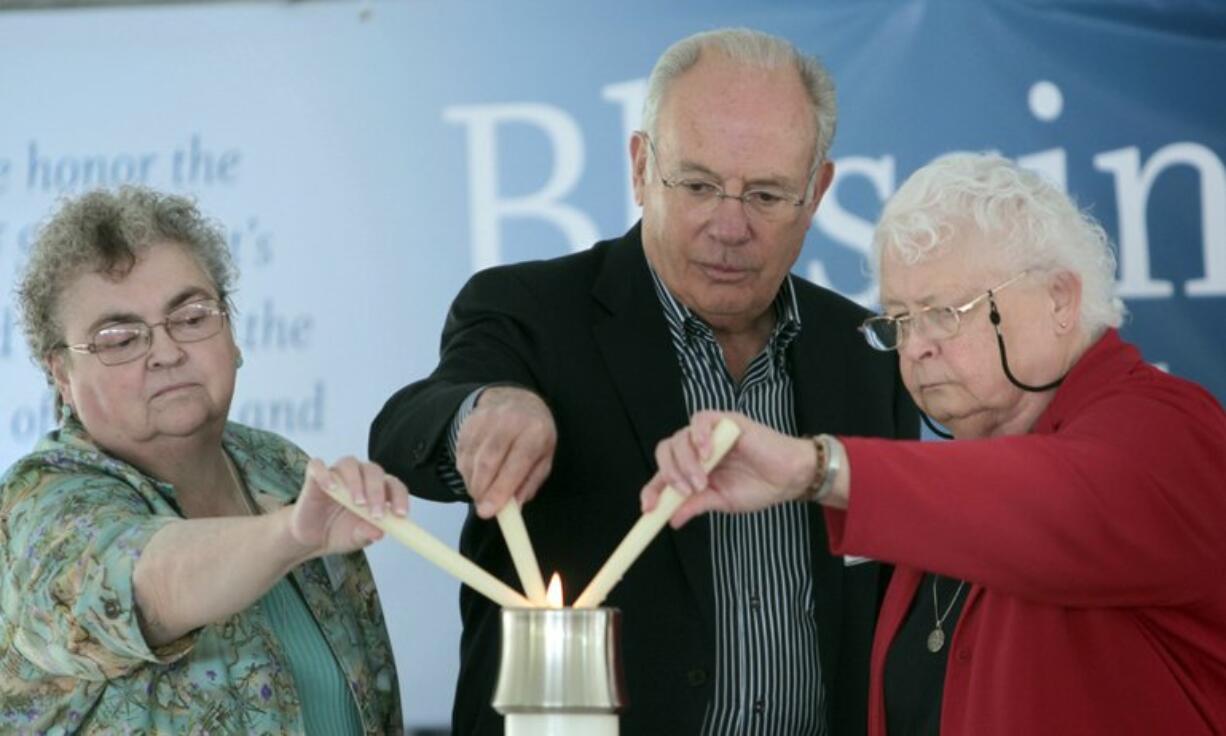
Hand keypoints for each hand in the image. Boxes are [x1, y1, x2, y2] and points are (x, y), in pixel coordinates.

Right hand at [290, 456, 409, 556]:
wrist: (312, 538)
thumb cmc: (339, 532)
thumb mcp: (356, 538)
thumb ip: (367, 534)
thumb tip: (380, 533)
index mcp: (376, 490)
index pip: (393, 485)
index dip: (399, 497)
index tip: (400, 514)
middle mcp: (359, 477)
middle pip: (373, 471)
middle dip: (377, 491)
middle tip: (375, 513)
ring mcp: (337, 474)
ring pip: (350, 463)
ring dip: (355, 481)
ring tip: (356, 503)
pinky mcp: (314, 476)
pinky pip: (317, 466)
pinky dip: (324, 474)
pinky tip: (330, 488)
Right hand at [456, 386, 555, 517]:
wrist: (516, 400)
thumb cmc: (533, 435)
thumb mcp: (543, 458)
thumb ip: (529, 484)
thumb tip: (513, 509)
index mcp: (534, 431)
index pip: (515, 464)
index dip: (500, 490)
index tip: (488, 512)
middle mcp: (509, 421)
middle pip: (488, 462)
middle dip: (482, 491)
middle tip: (482, 509)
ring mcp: (485, 419)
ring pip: (471, 460)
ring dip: (473, 483)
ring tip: (481, 492)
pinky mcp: (468, 422)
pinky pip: (461, 454)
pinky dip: (465, 471)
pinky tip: (475, 475)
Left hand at [641, 411, 816, 527]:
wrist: (788, 479)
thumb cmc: (758, 487)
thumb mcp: (722, 501)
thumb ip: (696, 505)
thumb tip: (671, 519)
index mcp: (693, 469)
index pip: (663, 474)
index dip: (652, 489)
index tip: (648, 508)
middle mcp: (697, 449)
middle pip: (666, 451)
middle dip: (669, 473)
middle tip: (684, 491)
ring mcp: (710, 434)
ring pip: (680, 438)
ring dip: (686, 463)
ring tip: (703, 481)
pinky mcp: (726, 421)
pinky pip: (701, 419)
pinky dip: (699, 435)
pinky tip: (707, 453)